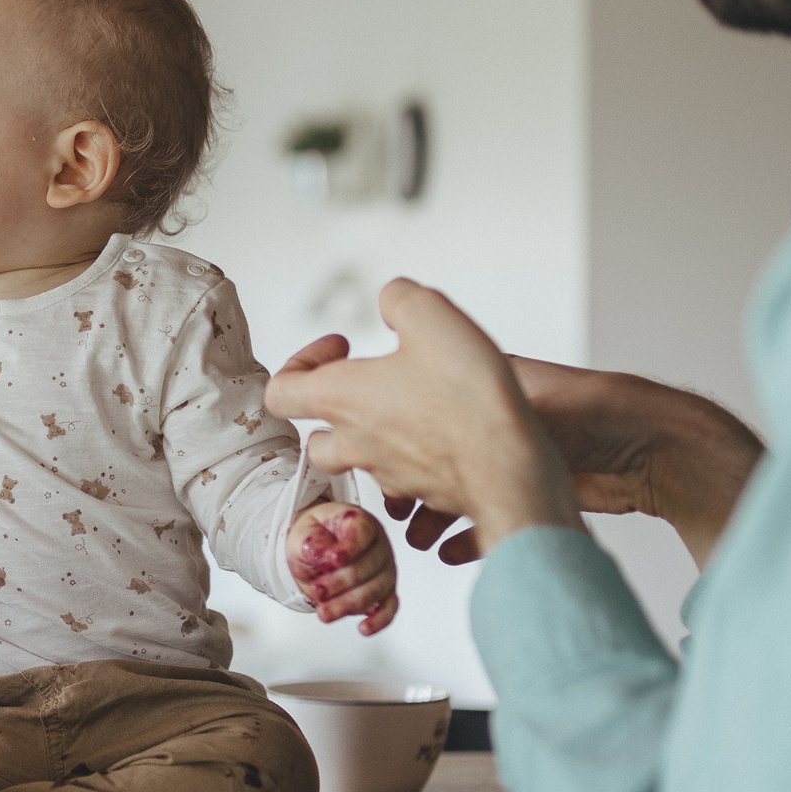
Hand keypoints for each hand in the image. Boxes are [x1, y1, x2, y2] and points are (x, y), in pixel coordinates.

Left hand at [265, 281, 583, 557]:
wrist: (510, 464)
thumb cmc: (467, 395)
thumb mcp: (430, 314)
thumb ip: (399, 298)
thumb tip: (391, 301)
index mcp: (341, 399)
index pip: (280, 392)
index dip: (300, 363)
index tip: (339, 347)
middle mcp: (356, 443)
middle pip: (316, 438)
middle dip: (334, 410)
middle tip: (367, 385)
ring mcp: (389, 474)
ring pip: (360, 462)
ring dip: (373, 437)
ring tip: (410, 408)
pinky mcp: (426, 492)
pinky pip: (405, 482)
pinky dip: (414, 460)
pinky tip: (446, 437)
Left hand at [286, 501, 399, 633]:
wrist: (313, 551)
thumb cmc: (312, 538)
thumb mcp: (303, 534)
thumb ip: (312, 543)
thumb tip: (325, 556)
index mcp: (360, 523)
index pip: (363, 533)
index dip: (349, 548)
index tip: (332, 560)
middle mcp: (378, 546)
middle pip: (369, 567)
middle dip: (340, 583)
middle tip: (317, 591)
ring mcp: (384, 571)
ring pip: (376, 590)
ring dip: (348, 604)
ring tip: (323, 613)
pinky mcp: (383, 593)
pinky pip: (388, 608)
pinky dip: (378, 620)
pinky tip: (363, 629)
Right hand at [376, 358, 765, 570]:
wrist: (650, 449)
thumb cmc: (589, 409)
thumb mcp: (512, 396)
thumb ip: (463, 407)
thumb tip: (408, 395)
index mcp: (479, 390)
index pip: (418, 408)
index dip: (392, 434)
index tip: (374, 459)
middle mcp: (488, 426)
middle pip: (431, 458)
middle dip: (407, 486)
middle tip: (391, 509)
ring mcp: (507, 463)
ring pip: (454, 492)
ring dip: (433, 517)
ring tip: (418, 538)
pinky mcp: (528, 495)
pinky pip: (485, 519)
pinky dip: (466, 538)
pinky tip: (451, 552)